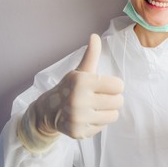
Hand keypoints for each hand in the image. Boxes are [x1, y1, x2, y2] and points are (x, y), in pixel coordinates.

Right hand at [18, 34, 123, 151]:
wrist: (49, 110)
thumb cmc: (71, 87)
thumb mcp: (80, 70)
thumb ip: (91, 54)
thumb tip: (95, 36)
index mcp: (82, 81)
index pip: (119, 85)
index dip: (114, 86)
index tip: (106, 86)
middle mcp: (79, 100)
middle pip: (119, 101)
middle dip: (113, 99)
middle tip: (101, 98)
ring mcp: (78, 118)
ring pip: (113, 116)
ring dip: (108, 112)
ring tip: (96, 108)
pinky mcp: (78, 132)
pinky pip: (103, 127)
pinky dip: (98, 123)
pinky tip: (87, 118)